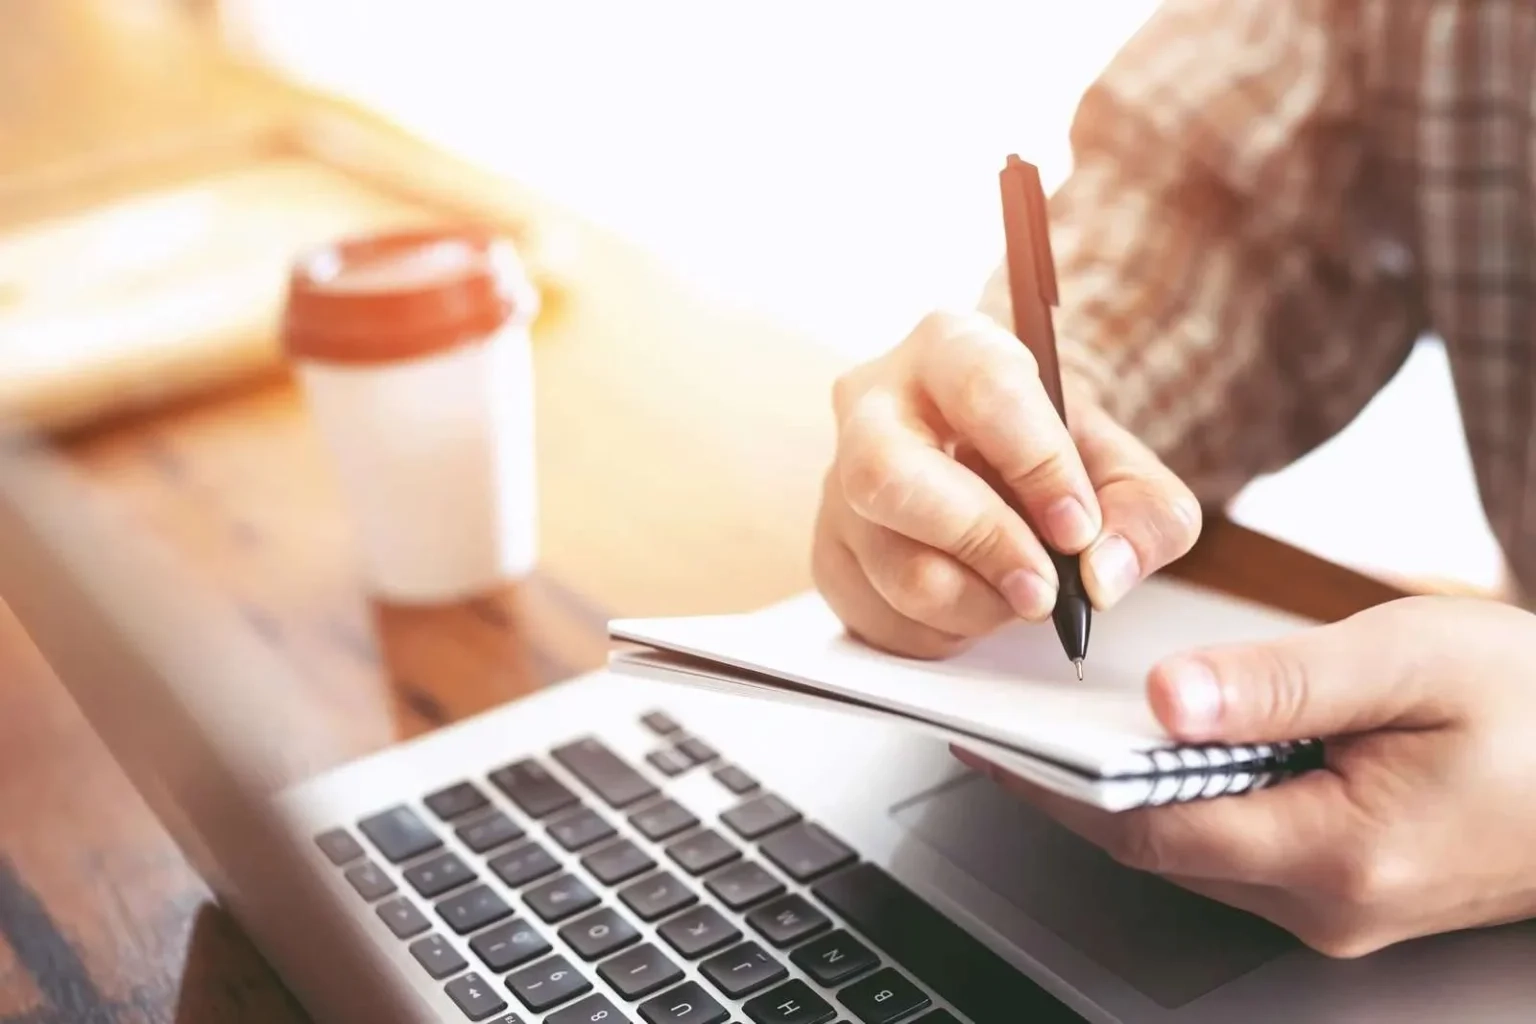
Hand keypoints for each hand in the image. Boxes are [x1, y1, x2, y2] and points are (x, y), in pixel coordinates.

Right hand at [812, 310, 1200, 657]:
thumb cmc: (1052, 459)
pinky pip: (878, 614)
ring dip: (975, 603)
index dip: (1038, 466)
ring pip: (892, 562)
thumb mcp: (1124, 471)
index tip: (1078, 528)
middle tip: (1044, 589)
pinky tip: (974, 600)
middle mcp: (874, 403)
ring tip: (1020, 594)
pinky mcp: (830, 550)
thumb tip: (1102, 574)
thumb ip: (1145, 515)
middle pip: (891, 476)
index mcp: (951, 348)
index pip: (984, 392)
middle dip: (981, 543)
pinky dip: (943, 630)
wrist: (1000, 470)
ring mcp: (839, 480)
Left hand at [963, 595, 1535, 956]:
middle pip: (1158, 847)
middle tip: (1006, 727)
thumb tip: (1167, 698)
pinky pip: (1237, 848)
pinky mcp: (1349, 888)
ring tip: (1059, 729)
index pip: (1147, 829)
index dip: (1055, 788)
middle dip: (1074, 790)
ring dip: (1126, 794)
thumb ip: (1279, 684)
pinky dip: (1184, 800)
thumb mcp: (1408, 662)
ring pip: (1194, 851)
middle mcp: (1329, 903)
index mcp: (1338, 854)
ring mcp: (1339, 907)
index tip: (991, 744)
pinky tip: (1159, 750)